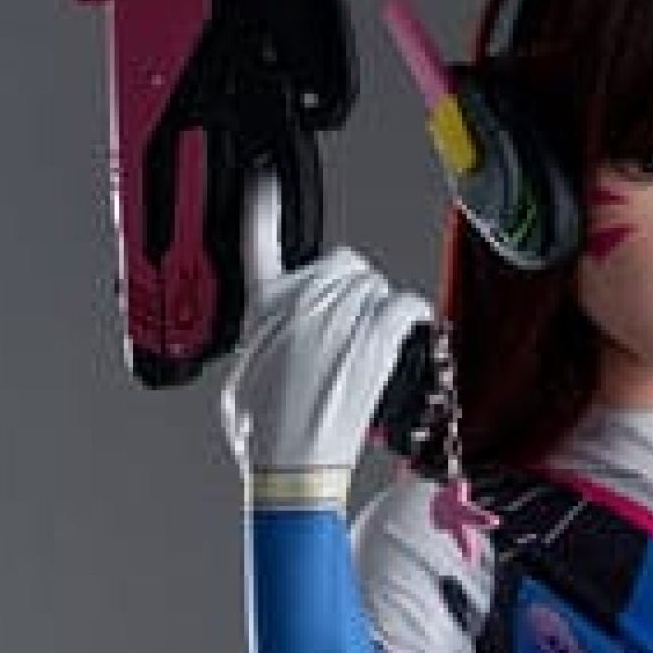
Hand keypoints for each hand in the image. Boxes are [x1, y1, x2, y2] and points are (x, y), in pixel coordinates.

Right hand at [220, 169, 430, 481]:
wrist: (290, 471)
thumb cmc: (264, 439)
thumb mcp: (240, 384)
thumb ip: (256, 350)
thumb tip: (268, 349)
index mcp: (263, 311)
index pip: (258, 243)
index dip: (262, 207)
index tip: (264, 181)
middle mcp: (301, 306)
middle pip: (341, 265)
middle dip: (351, 292)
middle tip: (350, 331)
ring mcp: (339, 322)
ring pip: (374, 285)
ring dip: (377, 310)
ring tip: (370, 347)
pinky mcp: (373, 343)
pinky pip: (404, 305)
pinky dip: (413, 318)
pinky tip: (409, 334)